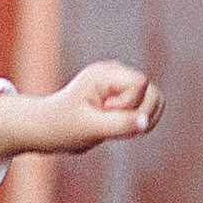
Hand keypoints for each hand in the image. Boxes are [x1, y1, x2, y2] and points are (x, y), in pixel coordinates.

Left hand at [0, 59, 163, 164]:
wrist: (47, 128)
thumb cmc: (62, 126)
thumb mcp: (89, 128)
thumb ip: (120, 125)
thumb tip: (147, 123)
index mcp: (104, 73)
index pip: (140, 83)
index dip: (129, 105)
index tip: (105, 114)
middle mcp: (116, 74)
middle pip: (152, 92)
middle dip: (137, 114)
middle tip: (107, 121)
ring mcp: (121, 84)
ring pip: (154, 101)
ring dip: (138, 120)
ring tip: (111, 125)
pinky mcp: (124, 96)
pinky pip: (148, 109)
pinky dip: (137, 123)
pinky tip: (115, 126)